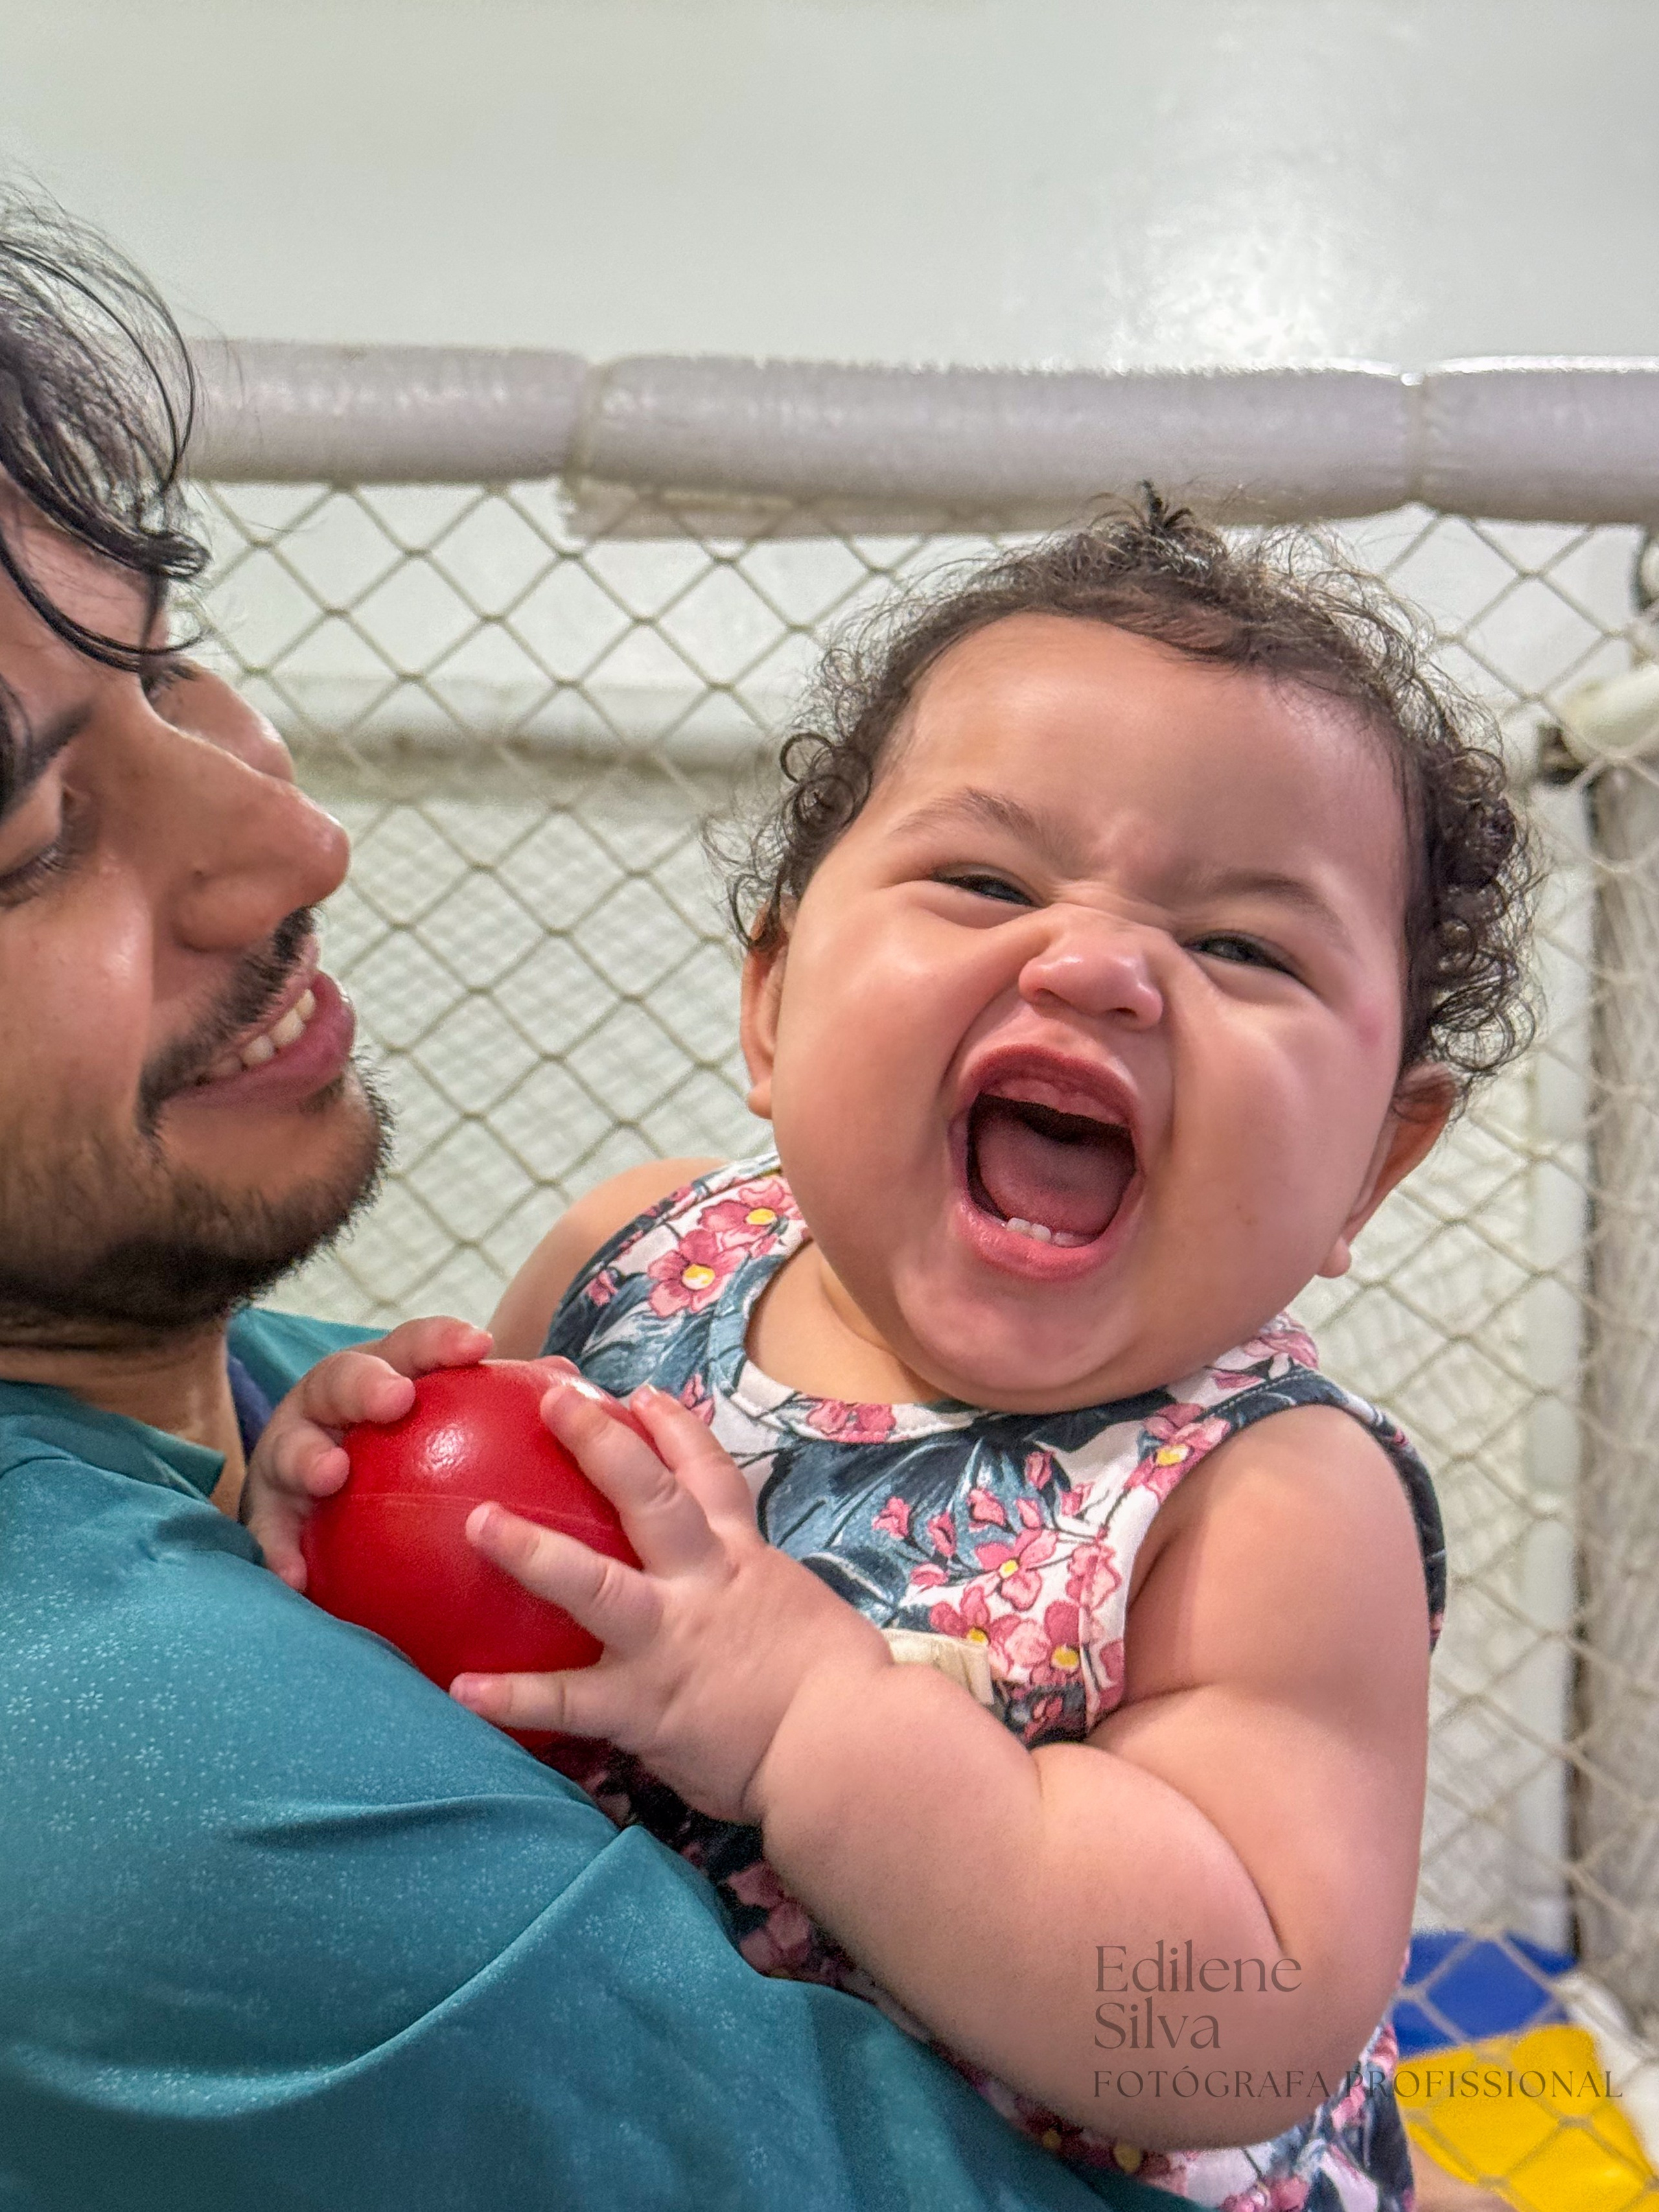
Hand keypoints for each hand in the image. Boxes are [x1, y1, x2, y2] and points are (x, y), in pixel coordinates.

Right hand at [240, 1318, 499, 1588]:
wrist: (313, 1511)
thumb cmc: (402, 1461)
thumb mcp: (448, 1430)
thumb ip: (500, 1407)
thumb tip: (570, 1379)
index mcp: (381, 1378)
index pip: (413, 1347)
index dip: (442, 1340)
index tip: (479, 1345)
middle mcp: (329, 1408)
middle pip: (341, 1381)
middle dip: (366, 1383)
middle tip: (396, 1399)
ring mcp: (291, 1458)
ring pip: (292, 1448)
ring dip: (309, 1457)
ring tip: (332, 1475)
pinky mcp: (268, 1515)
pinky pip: (269, 1535)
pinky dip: (280, 1551)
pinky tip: (300, 1578)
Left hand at [450, 1379, 892, 1823]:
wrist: (850, 1744)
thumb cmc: (846, 1690)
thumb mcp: (809, 1619)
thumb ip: (766, 1604)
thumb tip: (752, 1610)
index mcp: (742, 1562)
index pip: (710, 1477)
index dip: (676, 1430)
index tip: (643, 1393)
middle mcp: (701, 1584)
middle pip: (649, 1496)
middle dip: (601, 1441)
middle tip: (554, 1396)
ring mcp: (669, 1640)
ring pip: (595, 1582)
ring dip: (533, 1551)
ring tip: (478, 1522)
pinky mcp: (645, 1706)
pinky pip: (569, 1699)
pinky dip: (515, 1696)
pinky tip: (464, 1689)